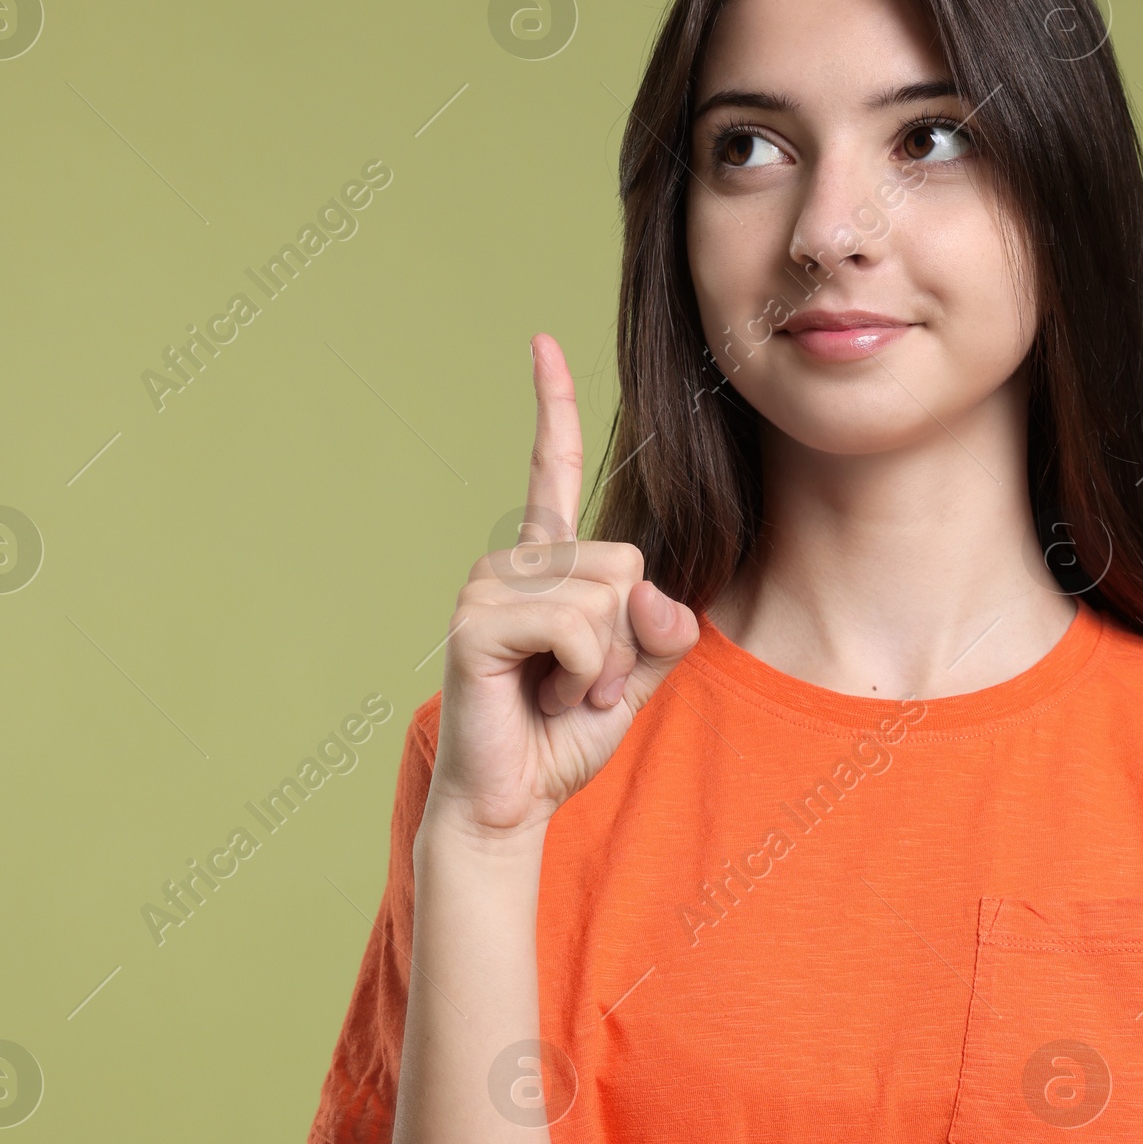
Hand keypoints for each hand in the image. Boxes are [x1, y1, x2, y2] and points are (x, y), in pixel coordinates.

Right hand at [425, 333, 698, 843]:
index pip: (550, 471)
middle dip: (629, 634)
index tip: (541, 342)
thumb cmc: (564, 735)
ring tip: (560, 690)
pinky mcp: (479, 622)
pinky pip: (577, 624)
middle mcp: (512, 562)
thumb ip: (662, 629)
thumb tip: (657, 598)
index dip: (552, 407)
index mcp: (547, 564)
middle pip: (627, 558)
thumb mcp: (635, 676)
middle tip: (582, 681)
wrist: (513, 800)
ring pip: (607, 594)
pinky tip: (542, 695)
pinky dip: (582, 671)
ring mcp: (488, 587)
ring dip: (605, 661)